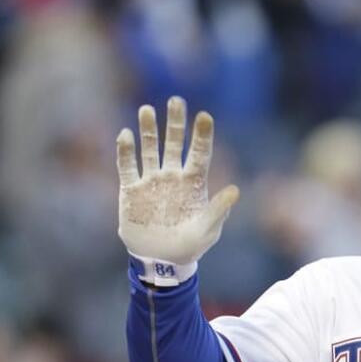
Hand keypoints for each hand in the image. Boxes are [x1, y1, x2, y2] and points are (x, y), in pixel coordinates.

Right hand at [117, 97, 239, 284]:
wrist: (162, 260)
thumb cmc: (191, 244)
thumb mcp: (208, 229)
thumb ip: (218, 209)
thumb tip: (235, 190)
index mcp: (194, 183)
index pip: (200, 153)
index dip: (202, 135)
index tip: (204, 116)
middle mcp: (173, 176)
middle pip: (174, 143)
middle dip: (175, 123)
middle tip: (176, 101)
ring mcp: (152, 181)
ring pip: (150, 149)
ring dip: (148, 130)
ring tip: (147, 110)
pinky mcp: (132, 190)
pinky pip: (127, 166)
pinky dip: (126, 151)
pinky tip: (126, 135)